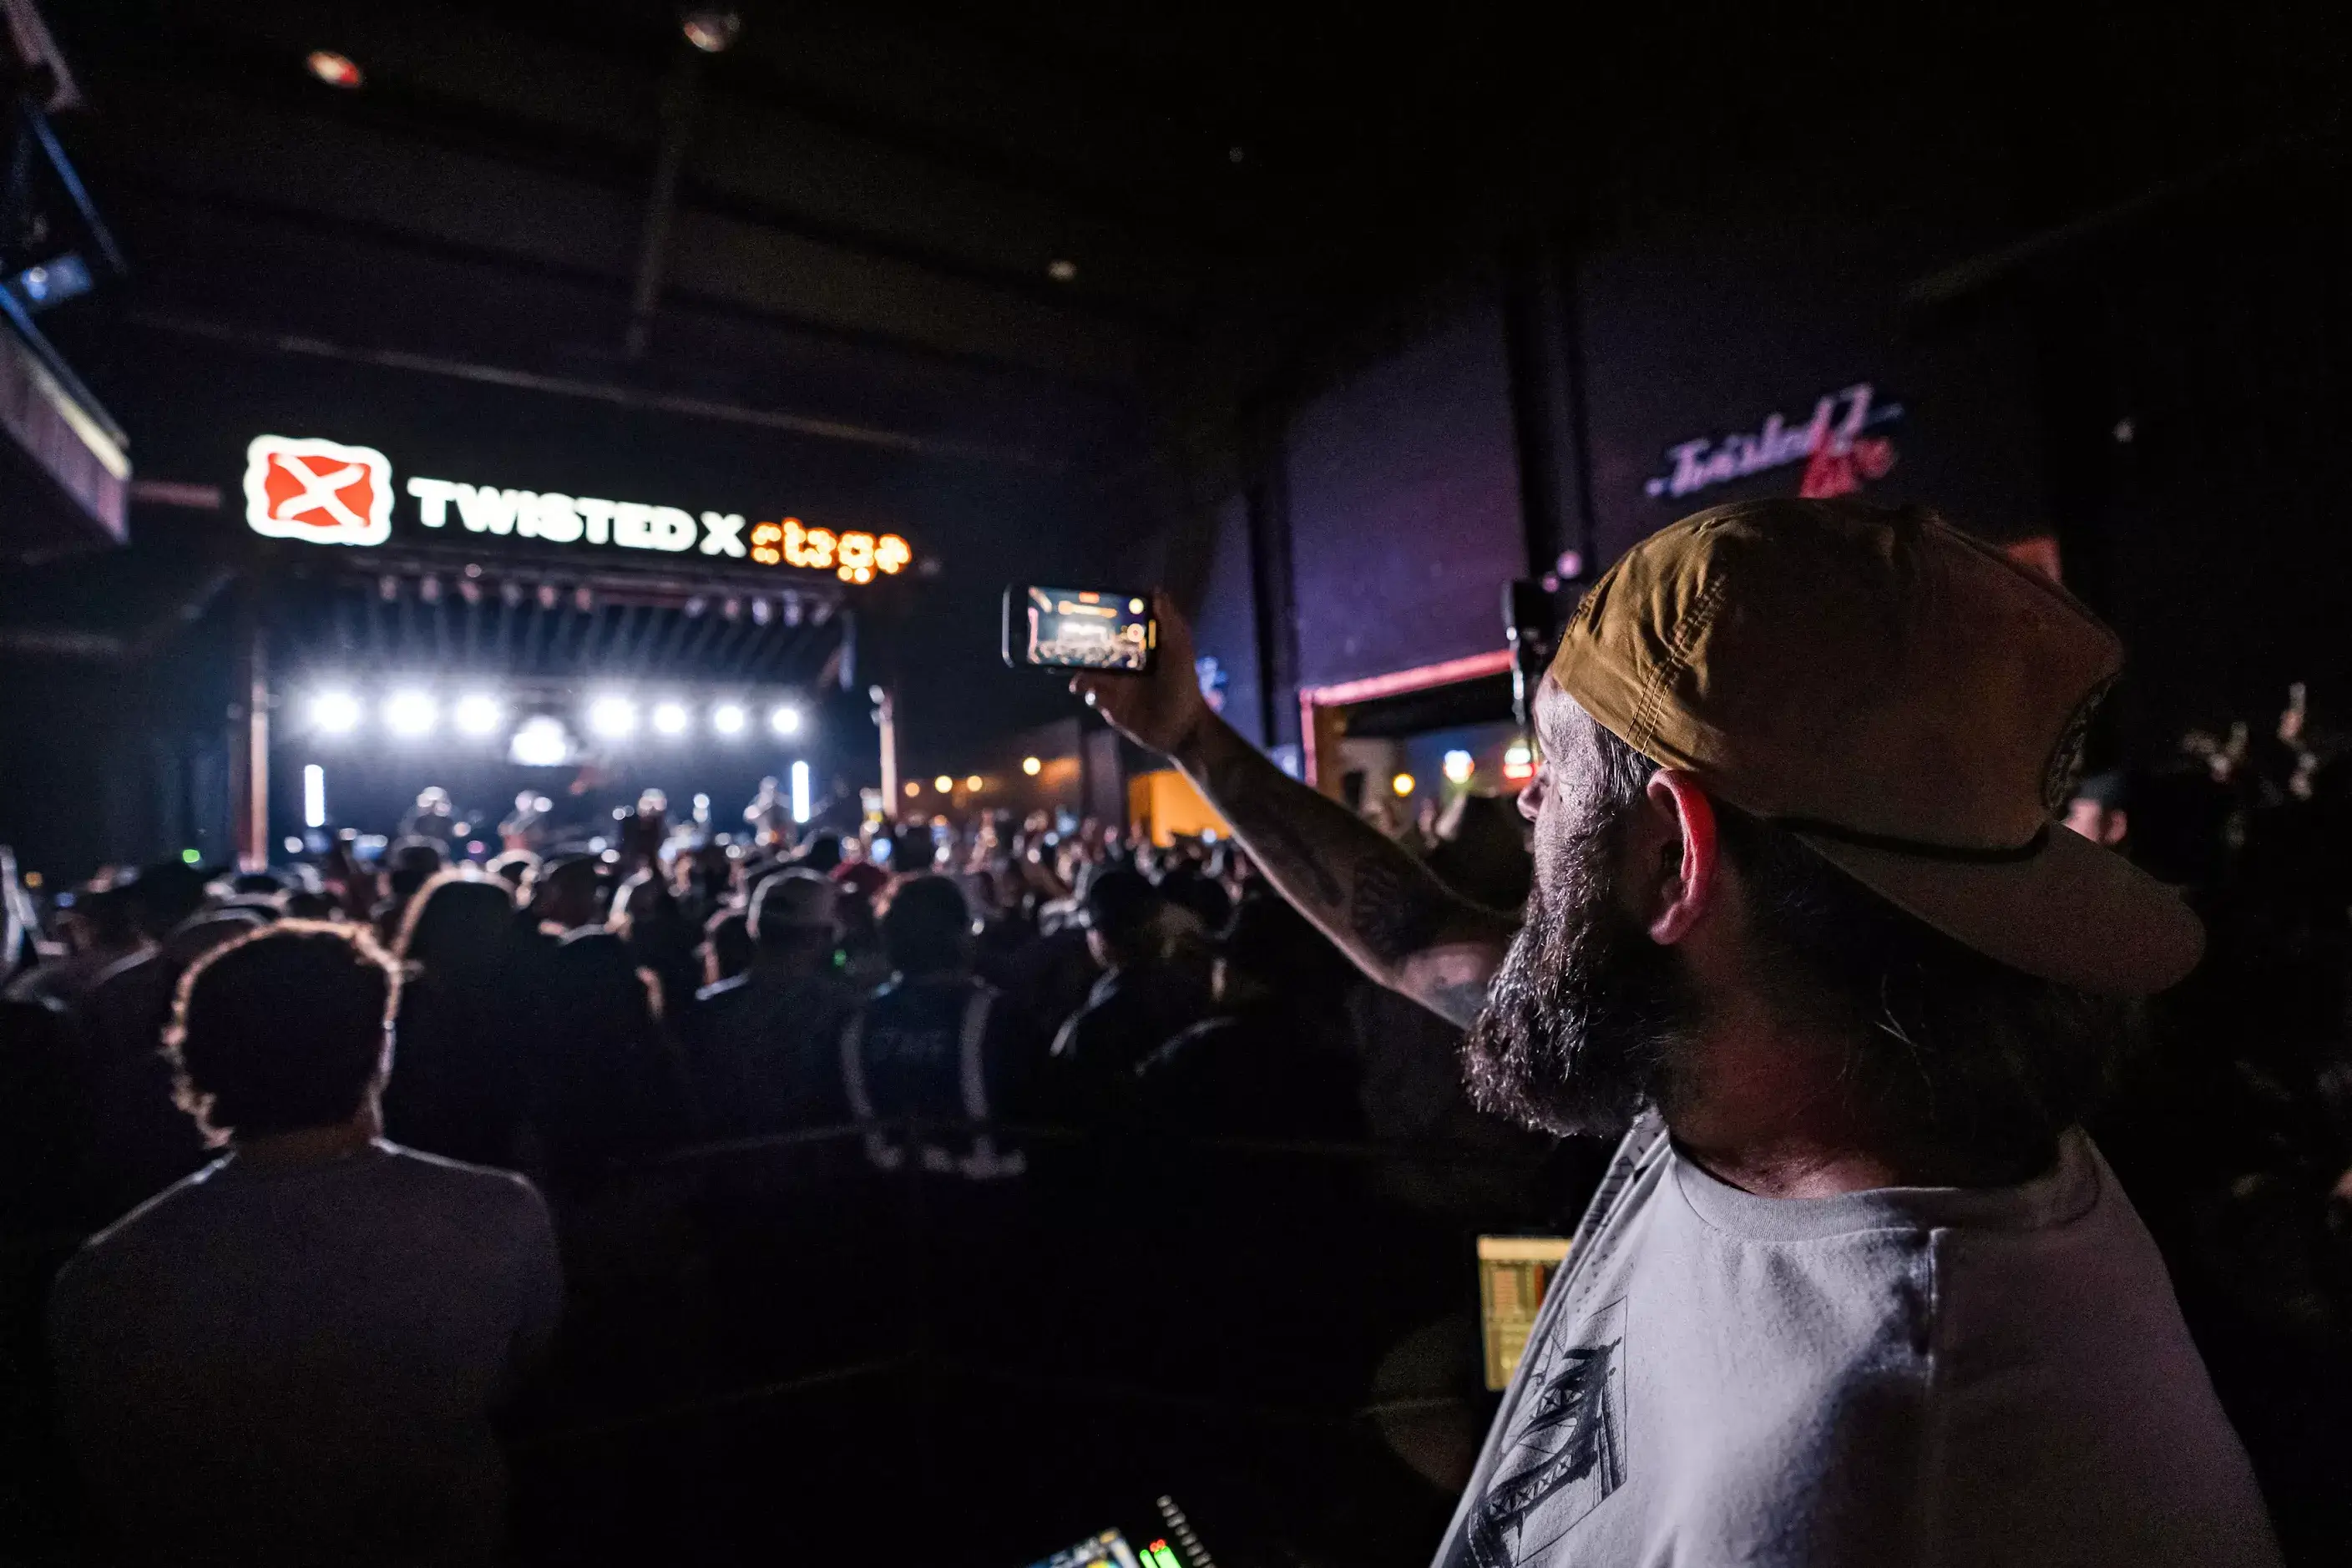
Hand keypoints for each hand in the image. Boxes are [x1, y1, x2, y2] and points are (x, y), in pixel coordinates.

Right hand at [1070, 590, 1211, 757]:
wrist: (1182, 728)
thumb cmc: (1184, 685)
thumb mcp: (1179, 649)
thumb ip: (1169, 621)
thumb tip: (1155, 591)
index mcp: (1140, 649)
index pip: (1117, 629)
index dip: (1103, 620)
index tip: (1087, 610)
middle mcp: (1125, 664)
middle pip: (1096, 649)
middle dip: (1081, 645)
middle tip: (1069, 641)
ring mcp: (1116, 685)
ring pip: (1088, 671)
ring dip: (1080, 670)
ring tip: (1081, 675)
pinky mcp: (1110, 705)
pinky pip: (1092, 694)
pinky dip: (1089, 690)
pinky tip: (1097, 693)